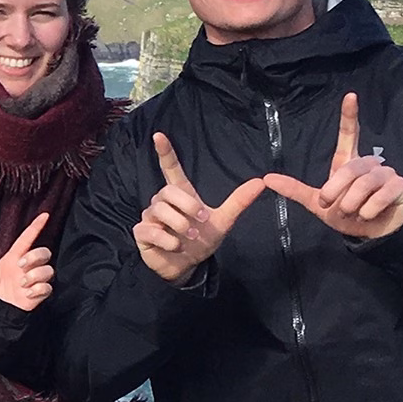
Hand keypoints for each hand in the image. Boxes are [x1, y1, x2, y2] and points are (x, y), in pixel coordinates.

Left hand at [0, 212, 53, 310]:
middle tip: (21, 265)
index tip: (45, 215)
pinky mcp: (37, 295)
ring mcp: (33, 281)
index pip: (27, 239)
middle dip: (36, 256)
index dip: (36, 227)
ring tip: (22, 282)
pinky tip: (26, 293)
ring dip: (36, 274)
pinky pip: (47, 288)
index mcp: (13, 258)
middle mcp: (26, 268)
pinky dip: (38, 289)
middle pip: (44, 252)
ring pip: (49, 270)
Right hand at [136, 131, 267, 282]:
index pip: (170, 168)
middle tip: (201, 220)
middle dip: (187, 206)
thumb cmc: (201, 240)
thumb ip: (238, 201)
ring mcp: (150, 217)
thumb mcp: (222, 221)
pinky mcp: (141, 232)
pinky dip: (168, 240)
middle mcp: (162, 202)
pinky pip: (151, 230)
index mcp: (181, 195)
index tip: (159, 135)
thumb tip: (261, 182)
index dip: (165, 152)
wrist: (188, 266)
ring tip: (190, 237)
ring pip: (159, 210)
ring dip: (180, 225)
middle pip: (168, 192)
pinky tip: (175, 246)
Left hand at [264, 93, 402, 240]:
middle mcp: (369, 163)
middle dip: (335, 192)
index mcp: (348, 163)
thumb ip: (295, 190)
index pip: (348, 134)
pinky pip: (381, 196)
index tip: (350, 95)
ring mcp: (387, 173)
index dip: (349, 115)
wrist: (371, 234)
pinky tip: (370, 216)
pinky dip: (369, 211)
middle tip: (333, 207)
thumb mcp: (317, 203)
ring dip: (353, 205)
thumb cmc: (346, 215)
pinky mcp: (400, 186)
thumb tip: (267, 178)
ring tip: (354, 214)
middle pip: (348, 170)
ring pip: (363, 185)